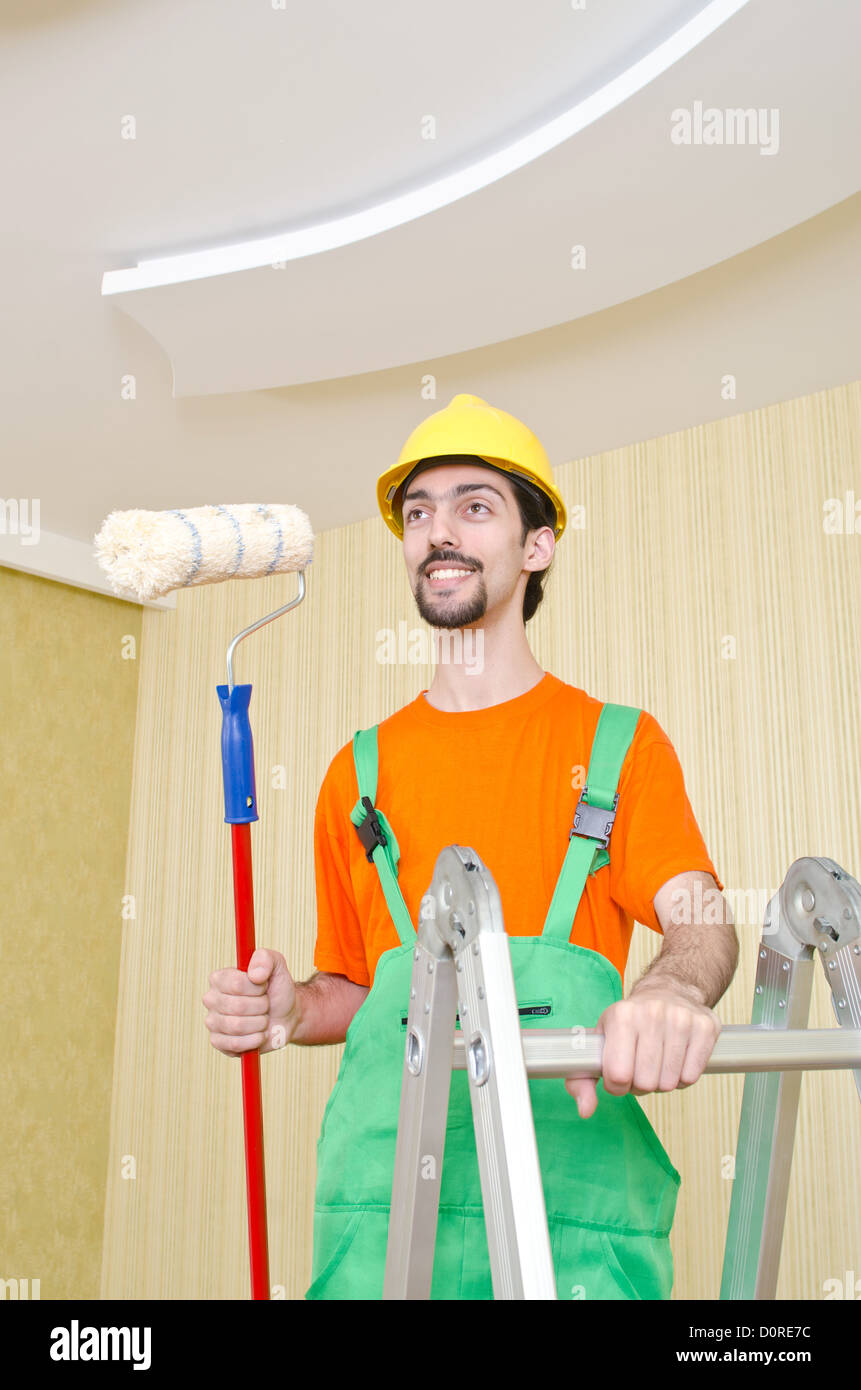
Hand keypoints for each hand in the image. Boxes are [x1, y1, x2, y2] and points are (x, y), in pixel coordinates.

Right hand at [203, 947, 297, 1055]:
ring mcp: (212, 1022)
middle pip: (237, 1007)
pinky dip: (254, 1040)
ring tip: (263, 1018)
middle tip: (265, 1004)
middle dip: (261, 1006)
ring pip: (236, 1026)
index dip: (257, 988)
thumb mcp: (276, 965)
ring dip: (259, 1023)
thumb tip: (254, 974)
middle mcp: (211, 999)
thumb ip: (265, 959)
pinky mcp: (218, 1042)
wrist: (285, 1015)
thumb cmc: (277, 989)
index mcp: (219, 978)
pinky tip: (259, 1034)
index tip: (264, 986)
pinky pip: (234, 1044)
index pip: (236, 984)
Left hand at [564, 984, 720, 1118]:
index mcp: (622, 1016)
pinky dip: (682, 1077)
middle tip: (640, 1067)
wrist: (667, 992)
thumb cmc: (628, 1024)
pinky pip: (691, 1077)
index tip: (619, 1074)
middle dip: (640, 1084)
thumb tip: (585, 1110)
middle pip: (646, 1083)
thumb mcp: (599, 1043)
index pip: (618, 1075)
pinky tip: (676, 1059)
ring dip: (662, 1082)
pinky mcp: (705, 1027)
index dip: (617, 1085)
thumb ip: (582, 1080)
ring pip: (669, 1082)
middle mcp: (652, 1013)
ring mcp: (681, 1019)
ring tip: (657, 1062)